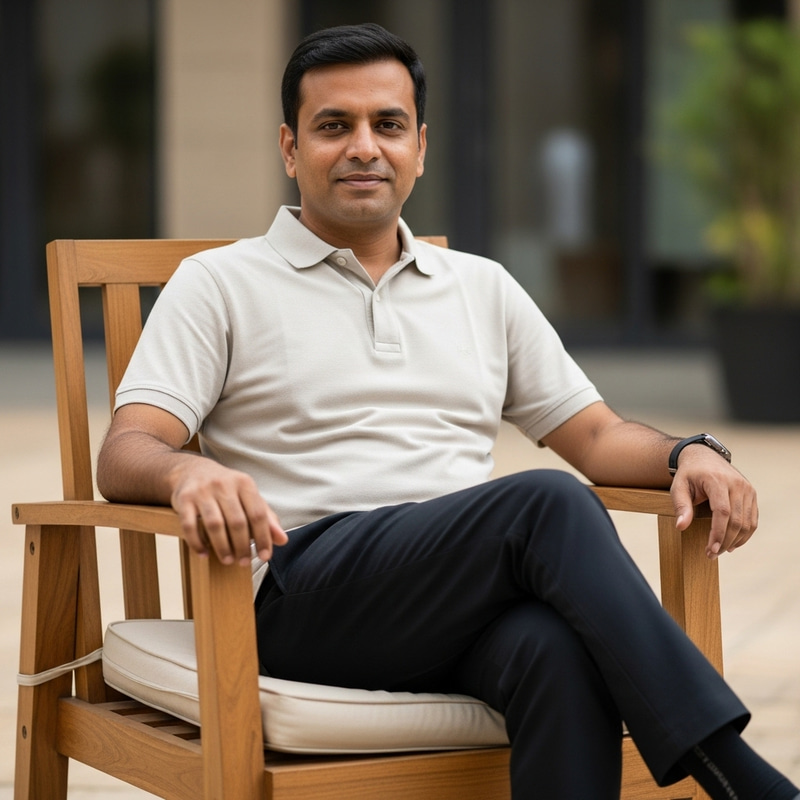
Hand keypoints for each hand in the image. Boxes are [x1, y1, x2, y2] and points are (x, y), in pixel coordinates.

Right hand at [169, 457, 287, 565]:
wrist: (192, 470)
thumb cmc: (226, 489)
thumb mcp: (248, 496)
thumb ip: (266, 517)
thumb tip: (283, 540)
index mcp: (244, 483)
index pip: (258, 514)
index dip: (263, 538)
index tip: (265, 556)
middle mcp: (224, 484)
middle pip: (237, 521)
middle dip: (242, 546)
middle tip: (244, 562)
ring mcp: (202, 491)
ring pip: (215, 525)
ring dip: (222, 547)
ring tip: (228, 560)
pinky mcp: (183, 499)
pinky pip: (190, 525)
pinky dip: (197, 543)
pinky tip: (204, 554)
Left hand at [670, 444, 757, 558]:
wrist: (703, 457)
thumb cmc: (689, 474)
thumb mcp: (678, 487)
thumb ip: (680, 506)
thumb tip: (681, 526)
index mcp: (717, 480)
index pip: (723, 512)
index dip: (718, 533)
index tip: (711, 549)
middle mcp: (737, 484)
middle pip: (737, 520)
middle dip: (725, 541)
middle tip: (712, 554)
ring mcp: (747, 489)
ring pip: (747, 522)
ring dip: (736, 540)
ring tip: (721, 550)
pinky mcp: (751, 494)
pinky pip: (752, 519)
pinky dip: (745, 534)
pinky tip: (733, 542)